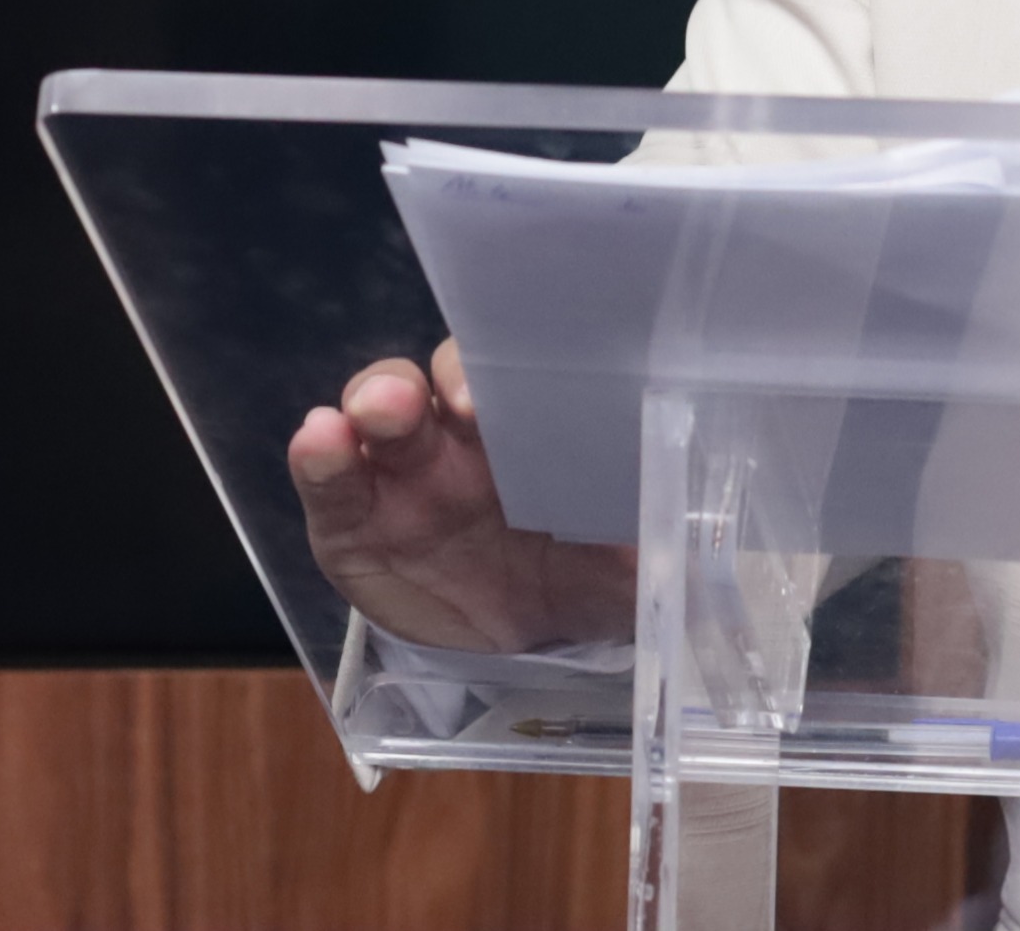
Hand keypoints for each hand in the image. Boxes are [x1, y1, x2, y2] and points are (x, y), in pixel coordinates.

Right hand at [286, 339, 634, 655]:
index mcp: (534, 427)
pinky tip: (318, 444)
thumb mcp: (633, 562)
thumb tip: (701, 531)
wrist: (526, 646)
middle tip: (429, 402)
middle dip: (430, 380)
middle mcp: (461, 434)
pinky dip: (319, 461)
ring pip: (375, 415)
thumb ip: (660, 540)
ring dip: (369, 402)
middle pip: (437, 380)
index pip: (515, 373)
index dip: (505, 373)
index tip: (499, 397)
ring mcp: (400, 473)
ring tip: (363, 418)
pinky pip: (330, 484)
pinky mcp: (351, 522)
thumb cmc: (583, 574)